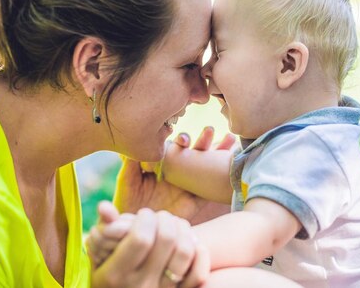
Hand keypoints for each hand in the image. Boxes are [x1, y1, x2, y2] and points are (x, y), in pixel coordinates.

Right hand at [91, 203, 209, 287]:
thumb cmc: (107, 273)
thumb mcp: (97, 256)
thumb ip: (103, 228)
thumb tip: (103, 205)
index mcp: (116, 275)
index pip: (141, 238)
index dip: (145, 219)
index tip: (143, 215)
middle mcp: (141, 285)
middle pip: (166, 240)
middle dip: (164, 218)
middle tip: (158, 217)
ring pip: (185, 252)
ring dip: (183, 230)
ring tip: (173, 225)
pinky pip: (199, 274)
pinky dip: (199, 253)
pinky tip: (189, 242)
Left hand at [113, 127, 235, 223]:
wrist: (135, 229)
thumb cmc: (127, 201)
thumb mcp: (127, 180)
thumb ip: (132, 162)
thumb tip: (137, 143)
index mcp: (165, 163)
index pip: (178, 146)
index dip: (183, 140)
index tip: (184, 140)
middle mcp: (180, 171)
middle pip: (196, 151)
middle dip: (204, 140)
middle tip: (209, 131)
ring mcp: (189, 185)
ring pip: (207, 165)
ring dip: (218, 151)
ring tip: (229, 139)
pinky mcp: (196, 200)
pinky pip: (211, 188)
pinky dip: (222, 177)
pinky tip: (231, 166)